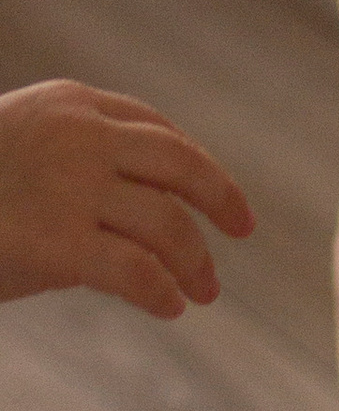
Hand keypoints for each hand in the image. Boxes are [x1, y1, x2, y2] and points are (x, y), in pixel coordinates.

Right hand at [0, 81, 253, 319]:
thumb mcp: (11, 145)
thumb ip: (66, 158)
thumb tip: (123, 206)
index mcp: (69, 103)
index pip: (152, 126)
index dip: (190, 161)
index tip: (209, 190)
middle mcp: (81, 137)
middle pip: (178, 161)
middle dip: (220, 195)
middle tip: (243, 227)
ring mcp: (72, 189)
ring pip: (166, 221)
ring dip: (194, 260)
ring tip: (205, 291)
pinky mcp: (57, 246)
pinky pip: (134, 270)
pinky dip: (160, 290)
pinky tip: (169, 306)